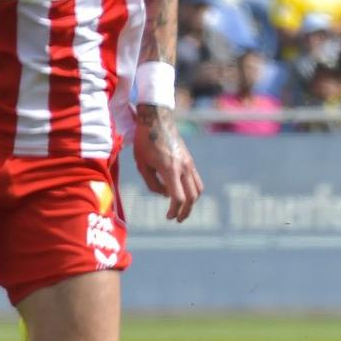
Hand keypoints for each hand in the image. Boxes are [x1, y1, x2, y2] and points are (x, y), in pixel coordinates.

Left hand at [132, 105, 203, 223]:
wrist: (157, 122)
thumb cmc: (145, 143)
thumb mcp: (142, 165)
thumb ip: (153, 183)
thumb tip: (165, 195)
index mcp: (170, 169)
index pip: (178, 197)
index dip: (174, 210)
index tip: (168, 217)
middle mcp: (184, 167)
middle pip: (192, 196)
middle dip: (186, 210)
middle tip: (178, 219)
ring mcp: (190, 164)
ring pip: (198, 189)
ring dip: (192, 202)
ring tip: (182, 209)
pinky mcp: (190, 161)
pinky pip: (196, 180)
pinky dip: (192, 190)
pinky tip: (182, 193)